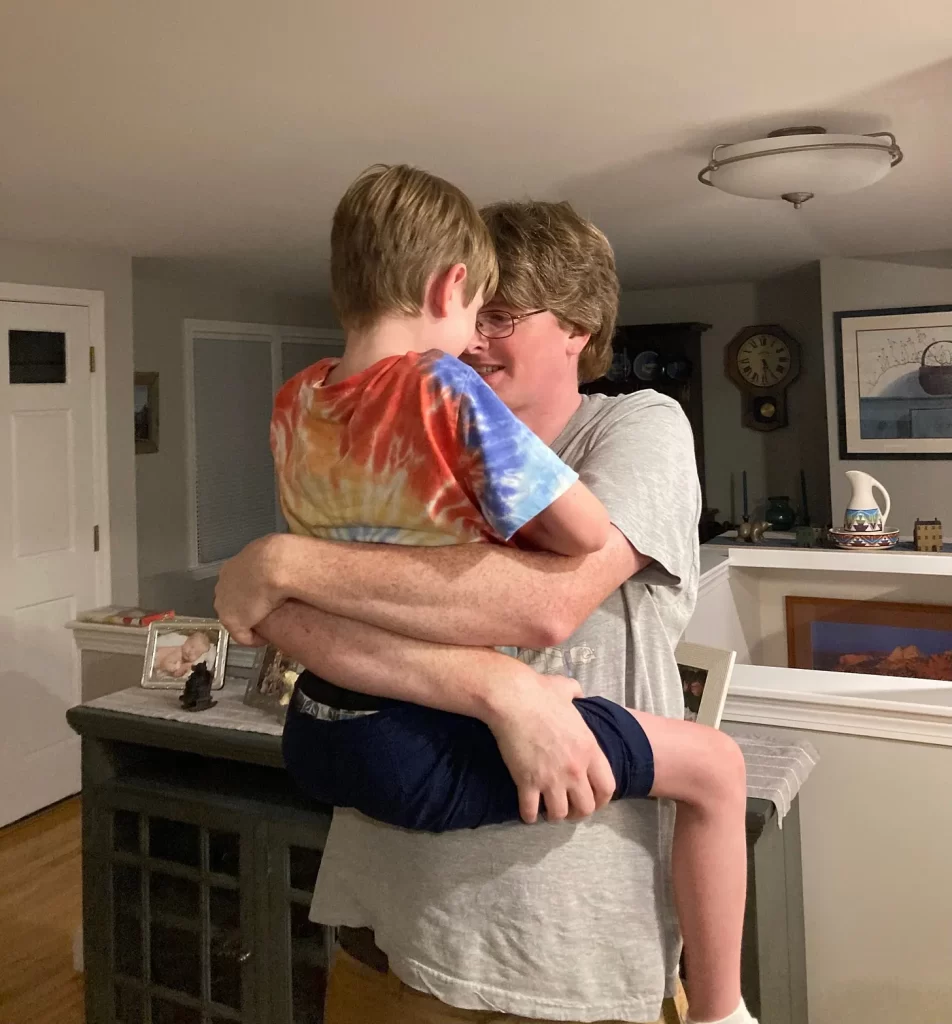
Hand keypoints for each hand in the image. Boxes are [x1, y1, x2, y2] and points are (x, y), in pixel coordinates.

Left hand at [214, 535, 287, 645]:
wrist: (275, 565)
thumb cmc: (277, 555)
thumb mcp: (270, 552)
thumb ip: (266, 560)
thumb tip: (276, 559)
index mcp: (230, 569)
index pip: (237, 586)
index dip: (251, 594)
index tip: (265, 599)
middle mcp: (222, 586)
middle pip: (232, 602)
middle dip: (247, 608)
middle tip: (266, 612)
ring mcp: (224, 604)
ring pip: (237, 617)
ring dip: (250, 621)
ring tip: (267, 625)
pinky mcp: (233, 621)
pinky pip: (243, 636)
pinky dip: (254, 639)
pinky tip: (266, 638)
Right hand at [484, 673, 615, 824]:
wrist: (512, 699)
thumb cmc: (540, 692)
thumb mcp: (567, 689)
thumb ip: (576, 693)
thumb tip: (577, 692)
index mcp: (589, 749)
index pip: (607, 787)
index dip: (602, 799)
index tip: (593, 800)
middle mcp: (574, 769)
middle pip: (586, 807)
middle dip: (578, 812)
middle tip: (568, 808)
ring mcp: (551, 778)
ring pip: (559, 814)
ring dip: (554, 815)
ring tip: (547, 810)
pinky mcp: (527, 783)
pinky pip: (530, 811)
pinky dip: (528, 815)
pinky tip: (526, 812)